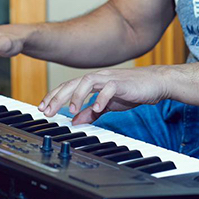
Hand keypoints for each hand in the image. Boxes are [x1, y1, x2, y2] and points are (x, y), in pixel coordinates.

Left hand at [38, 66, 172, 124]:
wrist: (155, 83)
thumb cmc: (132, 90)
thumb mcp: (107, 104)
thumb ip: (91, 111)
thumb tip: (76, 121)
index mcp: (93, 83)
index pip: (68, 87)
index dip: (54, 96)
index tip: (42, 108)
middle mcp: (98, 78)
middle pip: (72, 83)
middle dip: (58, 96)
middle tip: (47, 110)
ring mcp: (110, 79)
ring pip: (87, 81)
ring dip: (77, 95)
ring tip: (71, 109)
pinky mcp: (122, 83)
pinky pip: (109, 88)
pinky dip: (101, 98)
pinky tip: (97, 108)